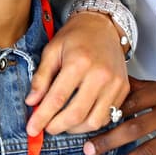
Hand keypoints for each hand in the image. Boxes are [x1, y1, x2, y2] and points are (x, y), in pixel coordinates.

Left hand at [25, 9, 128, 135]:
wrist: (102, 25)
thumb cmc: (76, 36)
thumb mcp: (52, 50)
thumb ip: (41, 77)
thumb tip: (32, 102)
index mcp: (79, 62)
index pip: (57, 98)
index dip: (42, 117)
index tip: (32, 128)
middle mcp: (100, 75)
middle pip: (76, 114)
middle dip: (57, 126)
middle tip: (46, 128)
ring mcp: (115, 83)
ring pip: (94, 121)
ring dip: (75, 129)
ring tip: (63, 122)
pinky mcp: (124, 89)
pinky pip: (108, 116)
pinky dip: (91, 122)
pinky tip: (80, 117)